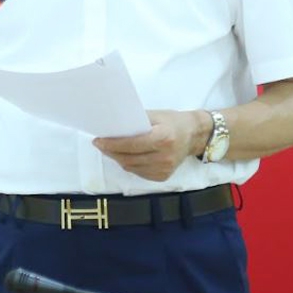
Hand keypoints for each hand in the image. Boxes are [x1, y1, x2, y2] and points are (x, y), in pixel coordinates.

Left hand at [93, 110, 209, 181]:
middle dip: (110, 152)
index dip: (112, 144)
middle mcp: (164, 157)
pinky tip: (123, 156)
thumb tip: (113, 125)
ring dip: (117, 159)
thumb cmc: (173, 122)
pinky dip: (129, 165)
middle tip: (99, 144)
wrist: (194, 135)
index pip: (132, 144)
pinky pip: (139, 172)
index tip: (98, 140)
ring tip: (108, 149)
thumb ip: (136, 121)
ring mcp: (164, 169)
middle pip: (129, 158)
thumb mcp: (156, 115)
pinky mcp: (163, 177)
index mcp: (163, 138)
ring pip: (131, 168)